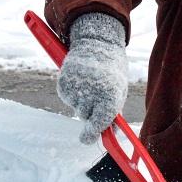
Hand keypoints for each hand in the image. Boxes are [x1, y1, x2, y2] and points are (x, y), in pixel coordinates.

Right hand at [57, 13, 127, 143]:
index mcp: (110, 96)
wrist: (98, 42)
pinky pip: (67, 97)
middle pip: (85, 117)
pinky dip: (73, 93)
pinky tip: (81, 79)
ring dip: (82, 101)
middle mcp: (92, 93)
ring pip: (76, 107)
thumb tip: (109, 135)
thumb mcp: (119, 91)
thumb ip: (113, 114)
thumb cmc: (113, 70)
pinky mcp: (63, 82)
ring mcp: (76, 87)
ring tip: (90, 83)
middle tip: (97, 97)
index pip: (99, 123)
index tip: (87, 139)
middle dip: (90, 113)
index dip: (92, 134)